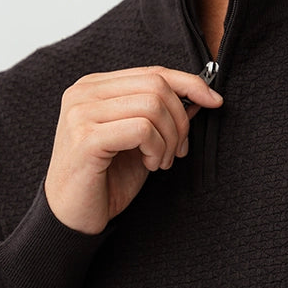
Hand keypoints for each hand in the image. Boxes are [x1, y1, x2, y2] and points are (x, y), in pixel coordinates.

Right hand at [44, 66, 222, 233]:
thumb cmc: (105, 178)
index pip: (152, 72)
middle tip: (178, 150)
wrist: (72, 216)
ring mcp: (81, 113)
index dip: (189, 83)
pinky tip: (150, 165)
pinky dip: (157, 149)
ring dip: (169, 139)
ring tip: (161, 161)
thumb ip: (162, 114)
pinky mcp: (86, 138)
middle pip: (156, 85)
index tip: (215, 101)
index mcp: (94, 86)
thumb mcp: (141, 140)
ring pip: (152, 105)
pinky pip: (142, 129)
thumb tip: (200, 95)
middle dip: (180, 120)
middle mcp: (84, 93)